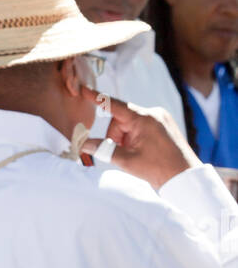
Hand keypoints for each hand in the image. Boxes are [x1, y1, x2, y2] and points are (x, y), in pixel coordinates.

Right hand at [79, 86, 200, 187]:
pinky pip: (141, 126)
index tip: (83, 89)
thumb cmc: (158, 169)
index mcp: (144, 119)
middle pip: (120, 121)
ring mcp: (160, 117)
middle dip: (116, 137)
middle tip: (125, 155)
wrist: (184, 177)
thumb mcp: (127, 161)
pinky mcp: (163, 123)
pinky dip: (135, 138)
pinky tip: (143, 151)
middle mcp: (153, 113)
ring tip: (137, 155)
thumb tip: (83, 144)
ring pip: (130, 124)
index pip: (115, 105)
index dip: (97, 98)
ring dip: (126, 139)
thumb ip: (104, 150)